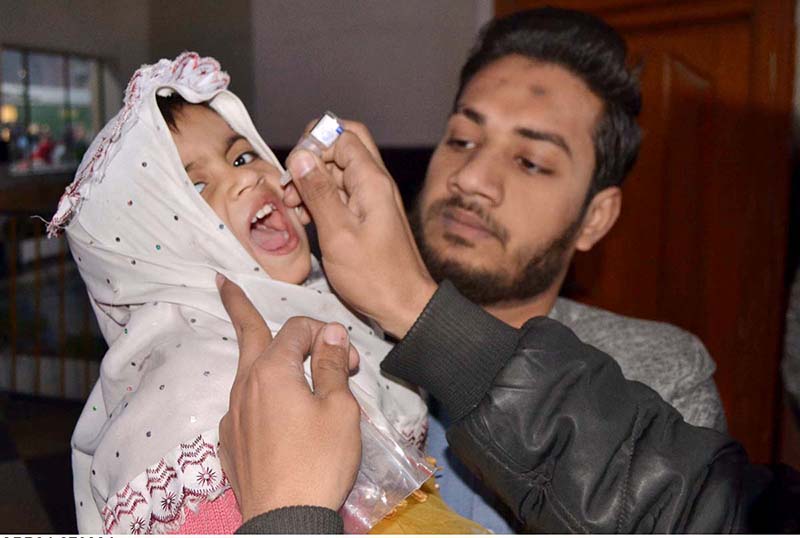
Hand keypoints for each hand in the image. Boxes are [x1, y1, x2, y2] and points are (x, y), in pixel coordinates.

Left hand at [217, 276, 361, 520]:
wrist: (286, 521)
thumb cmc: (319, 462)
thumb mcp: (340, 410)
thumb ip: (332, 366)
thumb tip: (330, 333)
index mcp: (272, 371)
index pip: (298, 329)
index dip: (326, 334)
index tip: (348, 357)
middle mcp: (244, 385)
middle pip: (246, 333)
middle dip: (236, 304)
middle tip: (219, 281)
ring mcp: (232, 414)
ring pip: (248, 371)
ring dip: (266, 356)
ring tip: (277, 354)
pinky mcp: (229, 441)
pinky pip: (245, 404)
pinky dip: (261, 394)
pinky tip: (277, 411)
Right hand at [284, 121, 437, 336]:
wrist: (405, 306)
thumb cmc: (376, 277)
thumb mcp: (338, 234)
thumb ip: (319, 193)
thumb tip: (301, 156)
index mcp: (372, 182)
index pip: (342, 135)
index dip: (314, 144)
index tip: (294, 170)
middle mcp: (375, 184)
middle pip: (343, 146)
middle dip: (312, 157)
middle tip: (293, 181)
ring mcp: (372, 199)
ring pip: (338, 170)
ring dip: (313, 180)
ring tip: (295, 205)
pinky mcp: (366, 216)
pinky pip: (341, 193)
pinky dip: (321, 198)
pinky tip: (307, 217)